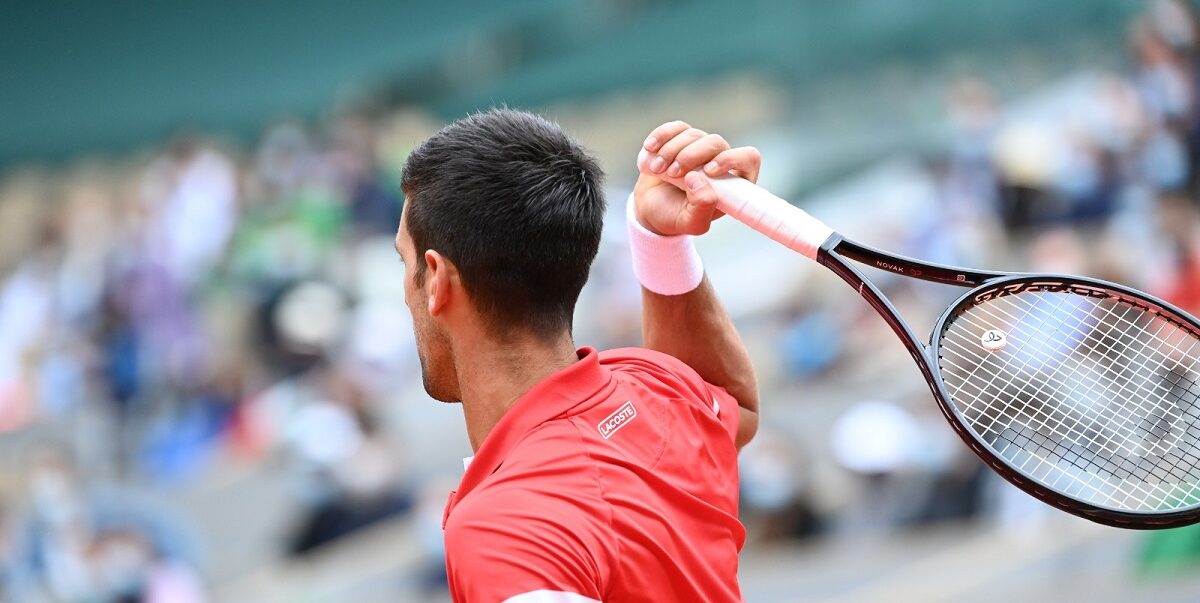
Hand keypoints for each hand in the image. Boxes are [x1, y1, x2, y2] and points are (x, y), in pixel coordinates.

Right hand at [633, 121, 760, 235]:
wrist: (651, 209)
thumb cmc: (676, 217)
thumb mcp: (691, 223)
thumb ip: (702, 208)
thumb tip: (699, 179)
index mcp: (733, 182)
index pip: (748, 158)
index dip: (731, 159)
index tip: (708, 171)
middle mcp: (720, 160)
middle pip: (716, 142)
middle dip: (690, 156)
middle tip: (672, 174)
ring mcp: (700, 147)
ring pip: (693, 134)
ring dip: (670, 151)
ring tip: (656, 170)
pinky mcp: (681, 138)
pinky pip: (676, 127)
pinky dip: (661, 136)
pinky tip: (650, 149)